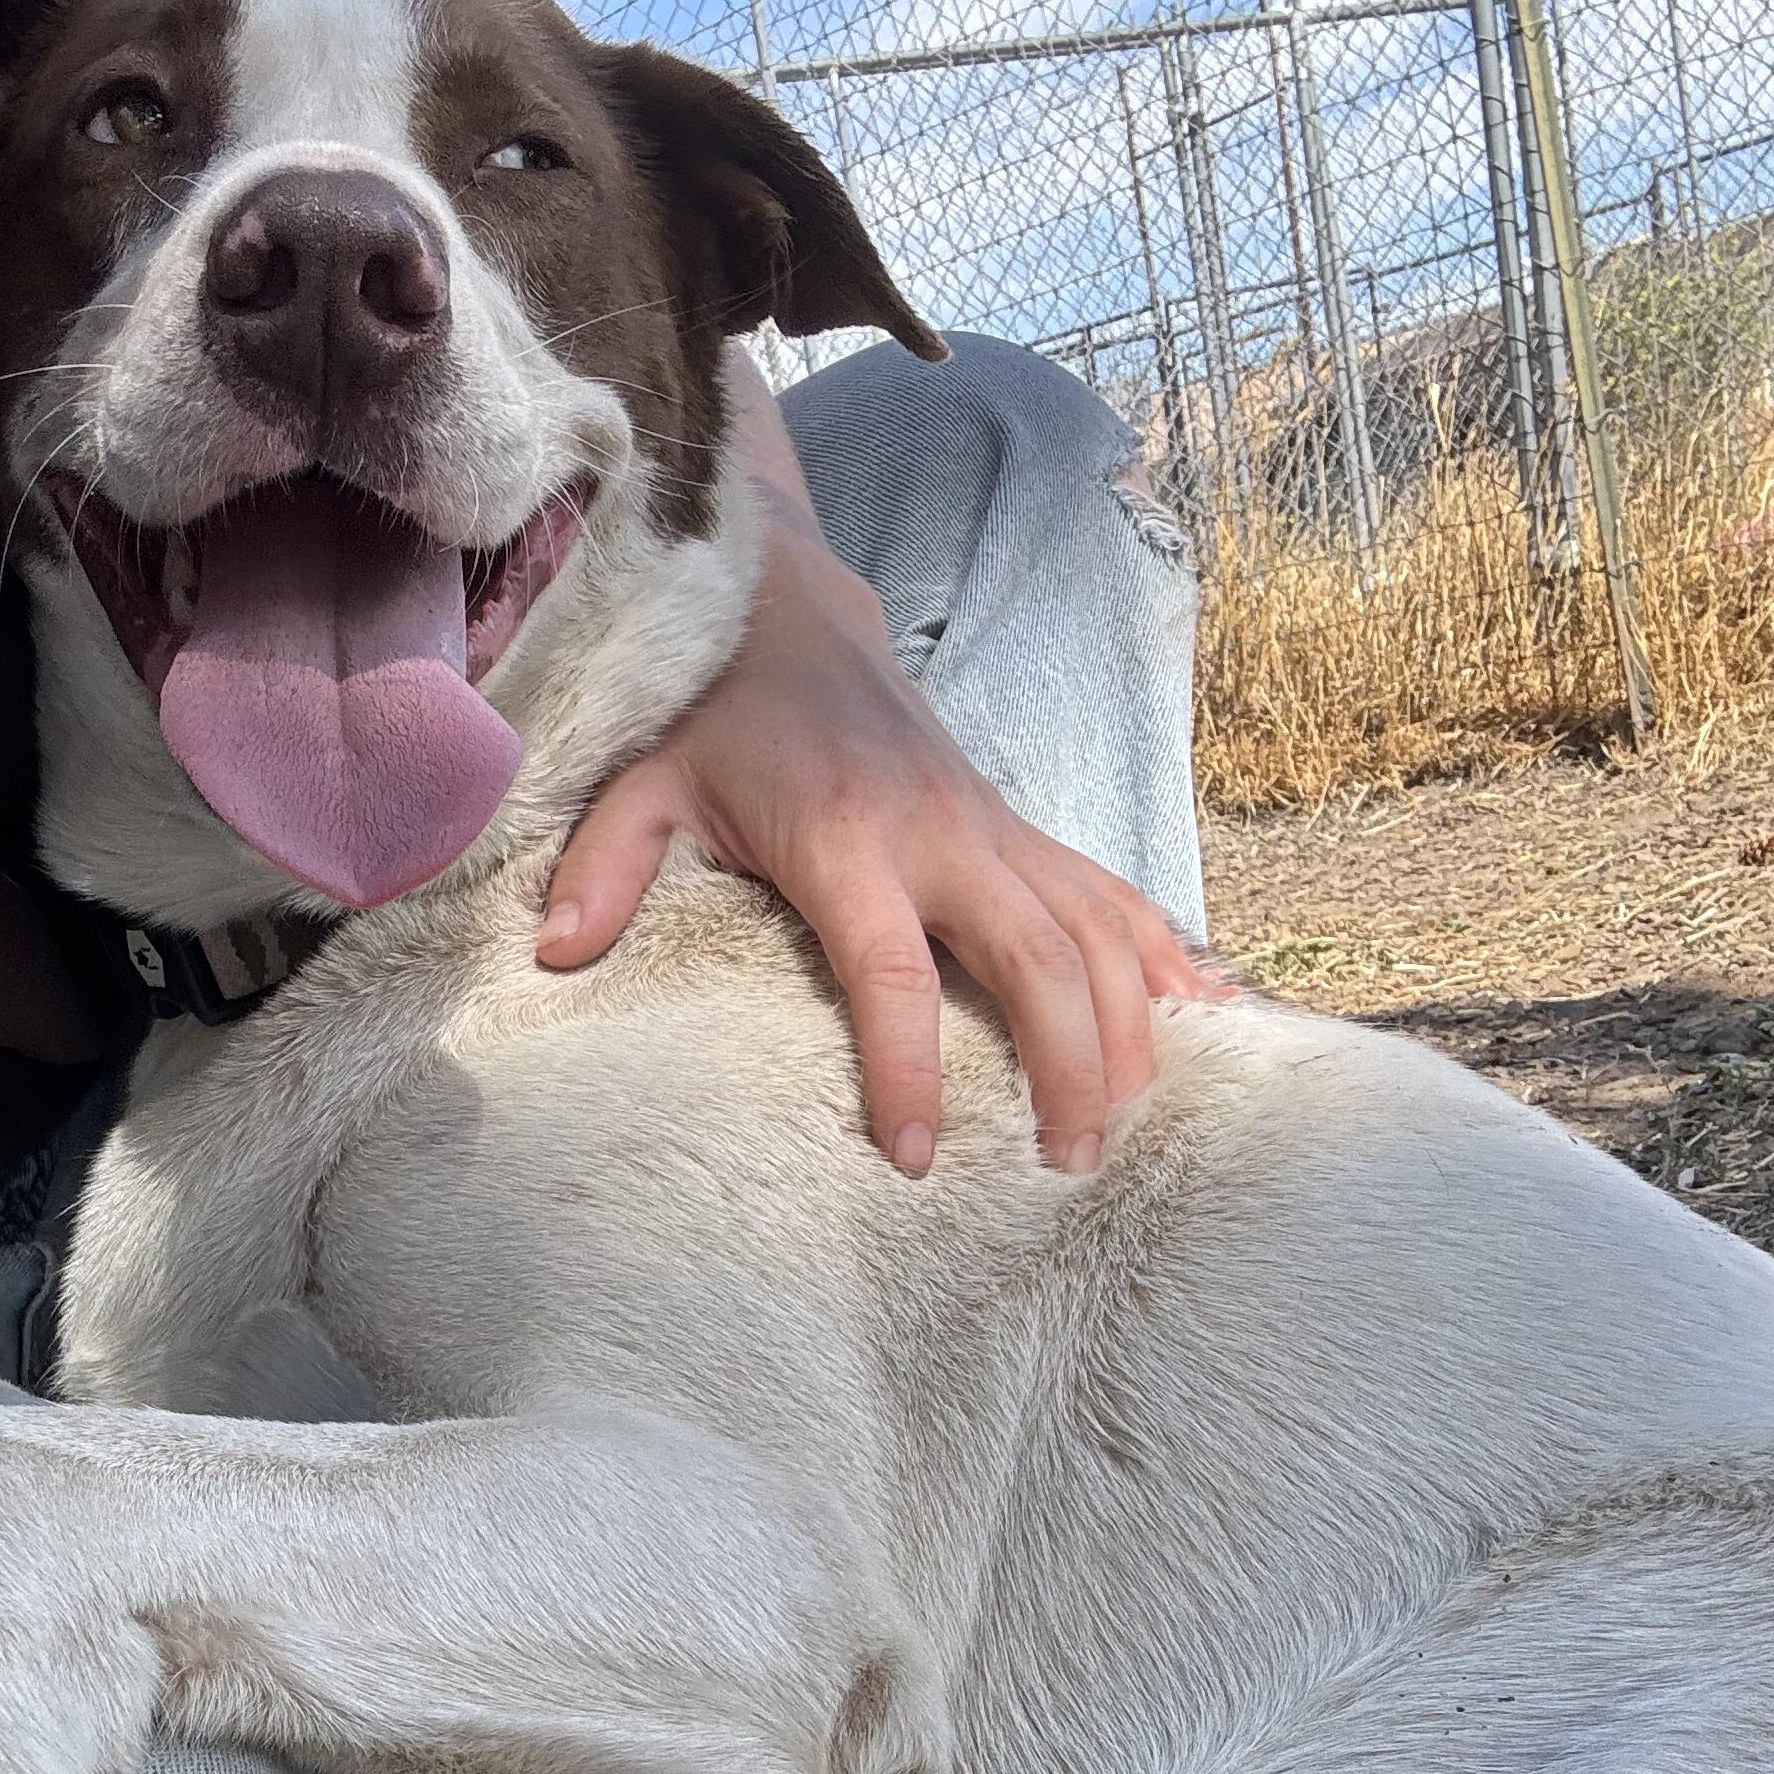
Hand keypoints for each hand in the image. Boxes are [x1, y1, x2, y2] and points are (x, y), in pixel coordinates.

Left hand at [537, 403, 1218, 1177]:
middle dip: (1067, 1064)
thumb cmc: (713, 712)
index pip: (891, 969)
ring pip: (1097, 931)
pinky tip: (1219, 1015)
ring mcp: (996, 827)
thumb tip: (554, 955)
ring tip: (1129, 1127)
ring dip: (1129, 1028)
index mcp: (847, 839)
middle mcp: (943, 833)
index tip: (916, 1156)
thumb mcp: (641, 780)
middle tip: (1068, 1162)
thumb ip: (602, 866)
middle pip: (1036, 959)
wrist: (792, 610)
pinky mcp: (1021, 826)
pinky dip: (1172, 954)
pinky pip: (1115, 894)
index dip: (909, 1066)